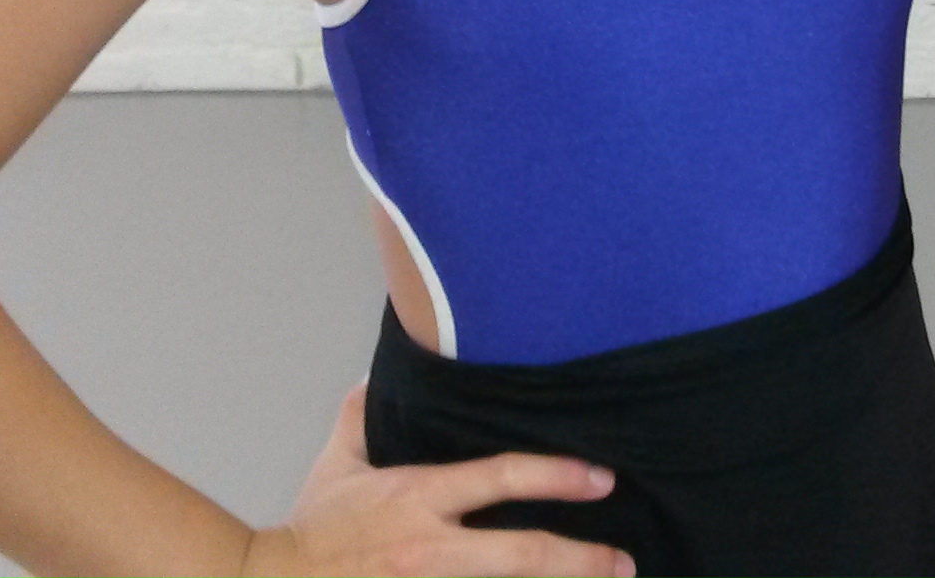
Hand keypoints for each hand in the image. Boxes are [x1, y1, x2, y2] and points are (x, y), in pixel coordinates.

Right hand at [242, 385, 634, 577]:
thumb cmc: (311, 531)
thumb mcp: (337, 467)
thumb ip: (363, 418)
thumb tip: (381, 377)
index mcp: (417, 498)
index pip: (499, 476)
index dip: (556, 475)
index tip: (601, 478)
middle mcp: (430, 549)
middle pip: (521, 555)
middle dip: (580, 559)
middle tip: (623, 561)